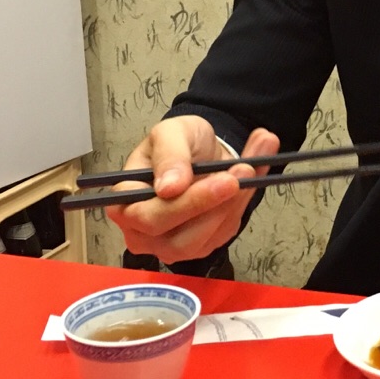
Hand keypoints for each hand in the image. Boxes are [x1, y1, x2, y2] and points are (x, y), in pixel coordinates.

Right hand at [107, 116, 280, 265]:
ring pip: (208, 237)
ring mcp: (173, 244)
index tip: (222, 180)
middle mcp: (144, 233)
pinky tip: (254, 174)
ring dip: (236, 201)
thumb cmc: (176, 144)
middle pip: (180, 238)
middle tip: (244, 170)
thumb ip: (168, 155)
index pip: (150, 217)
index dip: (187, 203)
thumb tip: (168, 188)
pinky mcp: (202, 245)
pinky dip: (244, 202)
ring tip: (252, 163)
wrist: (199, 152)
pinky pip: (226, 230)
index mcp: (125, 205)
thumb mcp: (170, 133)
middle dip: (217, 204)